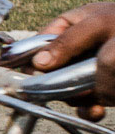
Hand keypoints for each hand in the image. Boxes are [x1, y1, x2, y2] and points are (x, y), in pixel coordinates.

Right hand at [32, 2, 114, 118]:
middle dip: (55, 81)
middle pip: (50, 70)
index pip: (42, 40)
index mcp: (77, 23)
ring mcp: (91, 70)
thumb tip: (38, 63)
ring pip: (67, 89)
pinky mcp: (104, 89)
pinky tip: (94, 110)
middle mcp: (81, 48)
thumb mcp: (100, 26)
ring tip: (88, 96)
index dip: (32, 56)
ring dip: (74, 97)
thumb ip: (68, 43)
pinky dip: (88, 109)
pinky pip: (86, 104)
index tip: (29, 72)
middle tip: (59, 86)